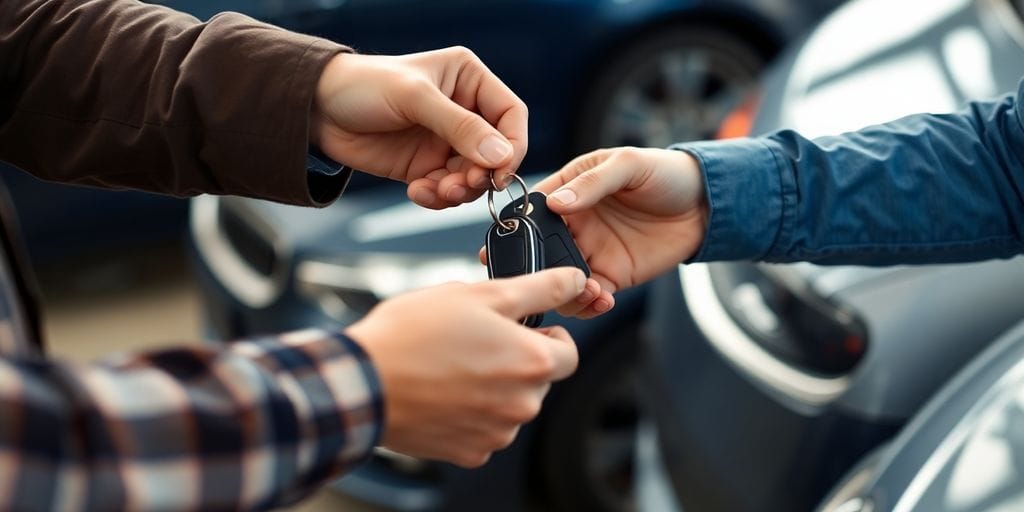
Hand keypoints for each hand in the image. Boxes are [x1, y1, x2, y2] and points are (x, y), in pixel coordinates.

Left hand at [312, 47, 527, 208]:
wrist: (316, 109)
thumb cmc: (363, 85)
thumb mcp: (415, 99)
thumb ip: (461, 127)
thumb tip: (500, 157)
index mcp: (469, 80)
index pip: (511, 115)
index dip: (512, 146)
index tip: (499, 170)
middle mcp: (463, 111)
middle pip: (496, 153)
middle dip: (480, 174)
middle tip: (461, 185)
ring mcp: (446, 141)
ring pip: (474, 177)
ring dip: (459, 191)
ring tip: (435, 190)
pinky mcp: (427, 166)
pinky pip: (447, 190)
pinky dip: (437, 197)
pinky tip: (417, 191)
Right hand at [345, 267, 586, 467]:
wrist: (363, 381)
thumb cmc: (414, 333)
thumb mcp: (480, 294)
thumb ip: (538, 288)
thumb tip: (575, 279)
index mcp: (532, 362)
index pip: (568, 351)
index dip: (546, 334)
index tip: (519, 328)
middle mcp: (523, 404)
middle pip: (537, 379)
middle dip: (514, 360)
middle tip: (473, 340)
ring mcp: (497, 433)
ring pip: (510, 405)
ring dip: (492, 387)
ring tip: (451, 365)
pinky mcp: (470, 452)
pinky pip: (483, 430)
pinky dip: (469, 413)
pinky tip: (442, 392)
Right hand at [533, 147, 708, 317]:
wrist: (705, 203)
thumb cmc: (665, 172)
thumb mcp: (628, 164)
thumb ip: (592, 183)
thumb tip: (555, 203)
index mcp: (569, 190)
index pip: (533, 211)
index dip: (520, 228)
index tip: (514, 244)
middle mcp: (574, 225)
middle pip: (540, 252)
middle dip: (539, 270)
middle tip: (549, 279)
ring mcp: (591, 252)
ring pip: (561, 280)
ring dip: (566, 292)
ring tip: (586, 291)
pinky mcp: (612, 276)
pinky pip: (591, 297)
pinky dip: (589, 305)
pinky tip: (602, 299)